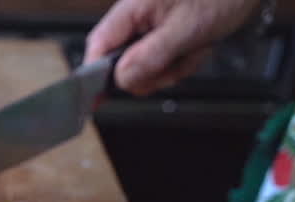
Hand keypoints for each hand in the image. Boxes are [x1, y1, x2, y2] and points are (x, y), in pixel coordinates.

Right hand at [85, 0, 259, 94]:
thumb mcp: (185, 30)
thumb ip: (150, 56)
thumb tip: (121, 78)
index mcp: (132, 8)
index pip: (99, 45)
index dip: (95, 74)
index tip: (95, 100)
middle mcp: (137, 17)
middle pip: (124, 63)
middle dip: (152, 72)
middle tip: (177, 63)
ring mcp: (153, 27)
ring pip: (148, 67)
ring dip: (174, 67)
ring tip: (195, 47)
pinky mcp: (168, 34)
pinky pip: (167, 62)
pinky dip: (184, 61)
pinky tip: (198, 46)